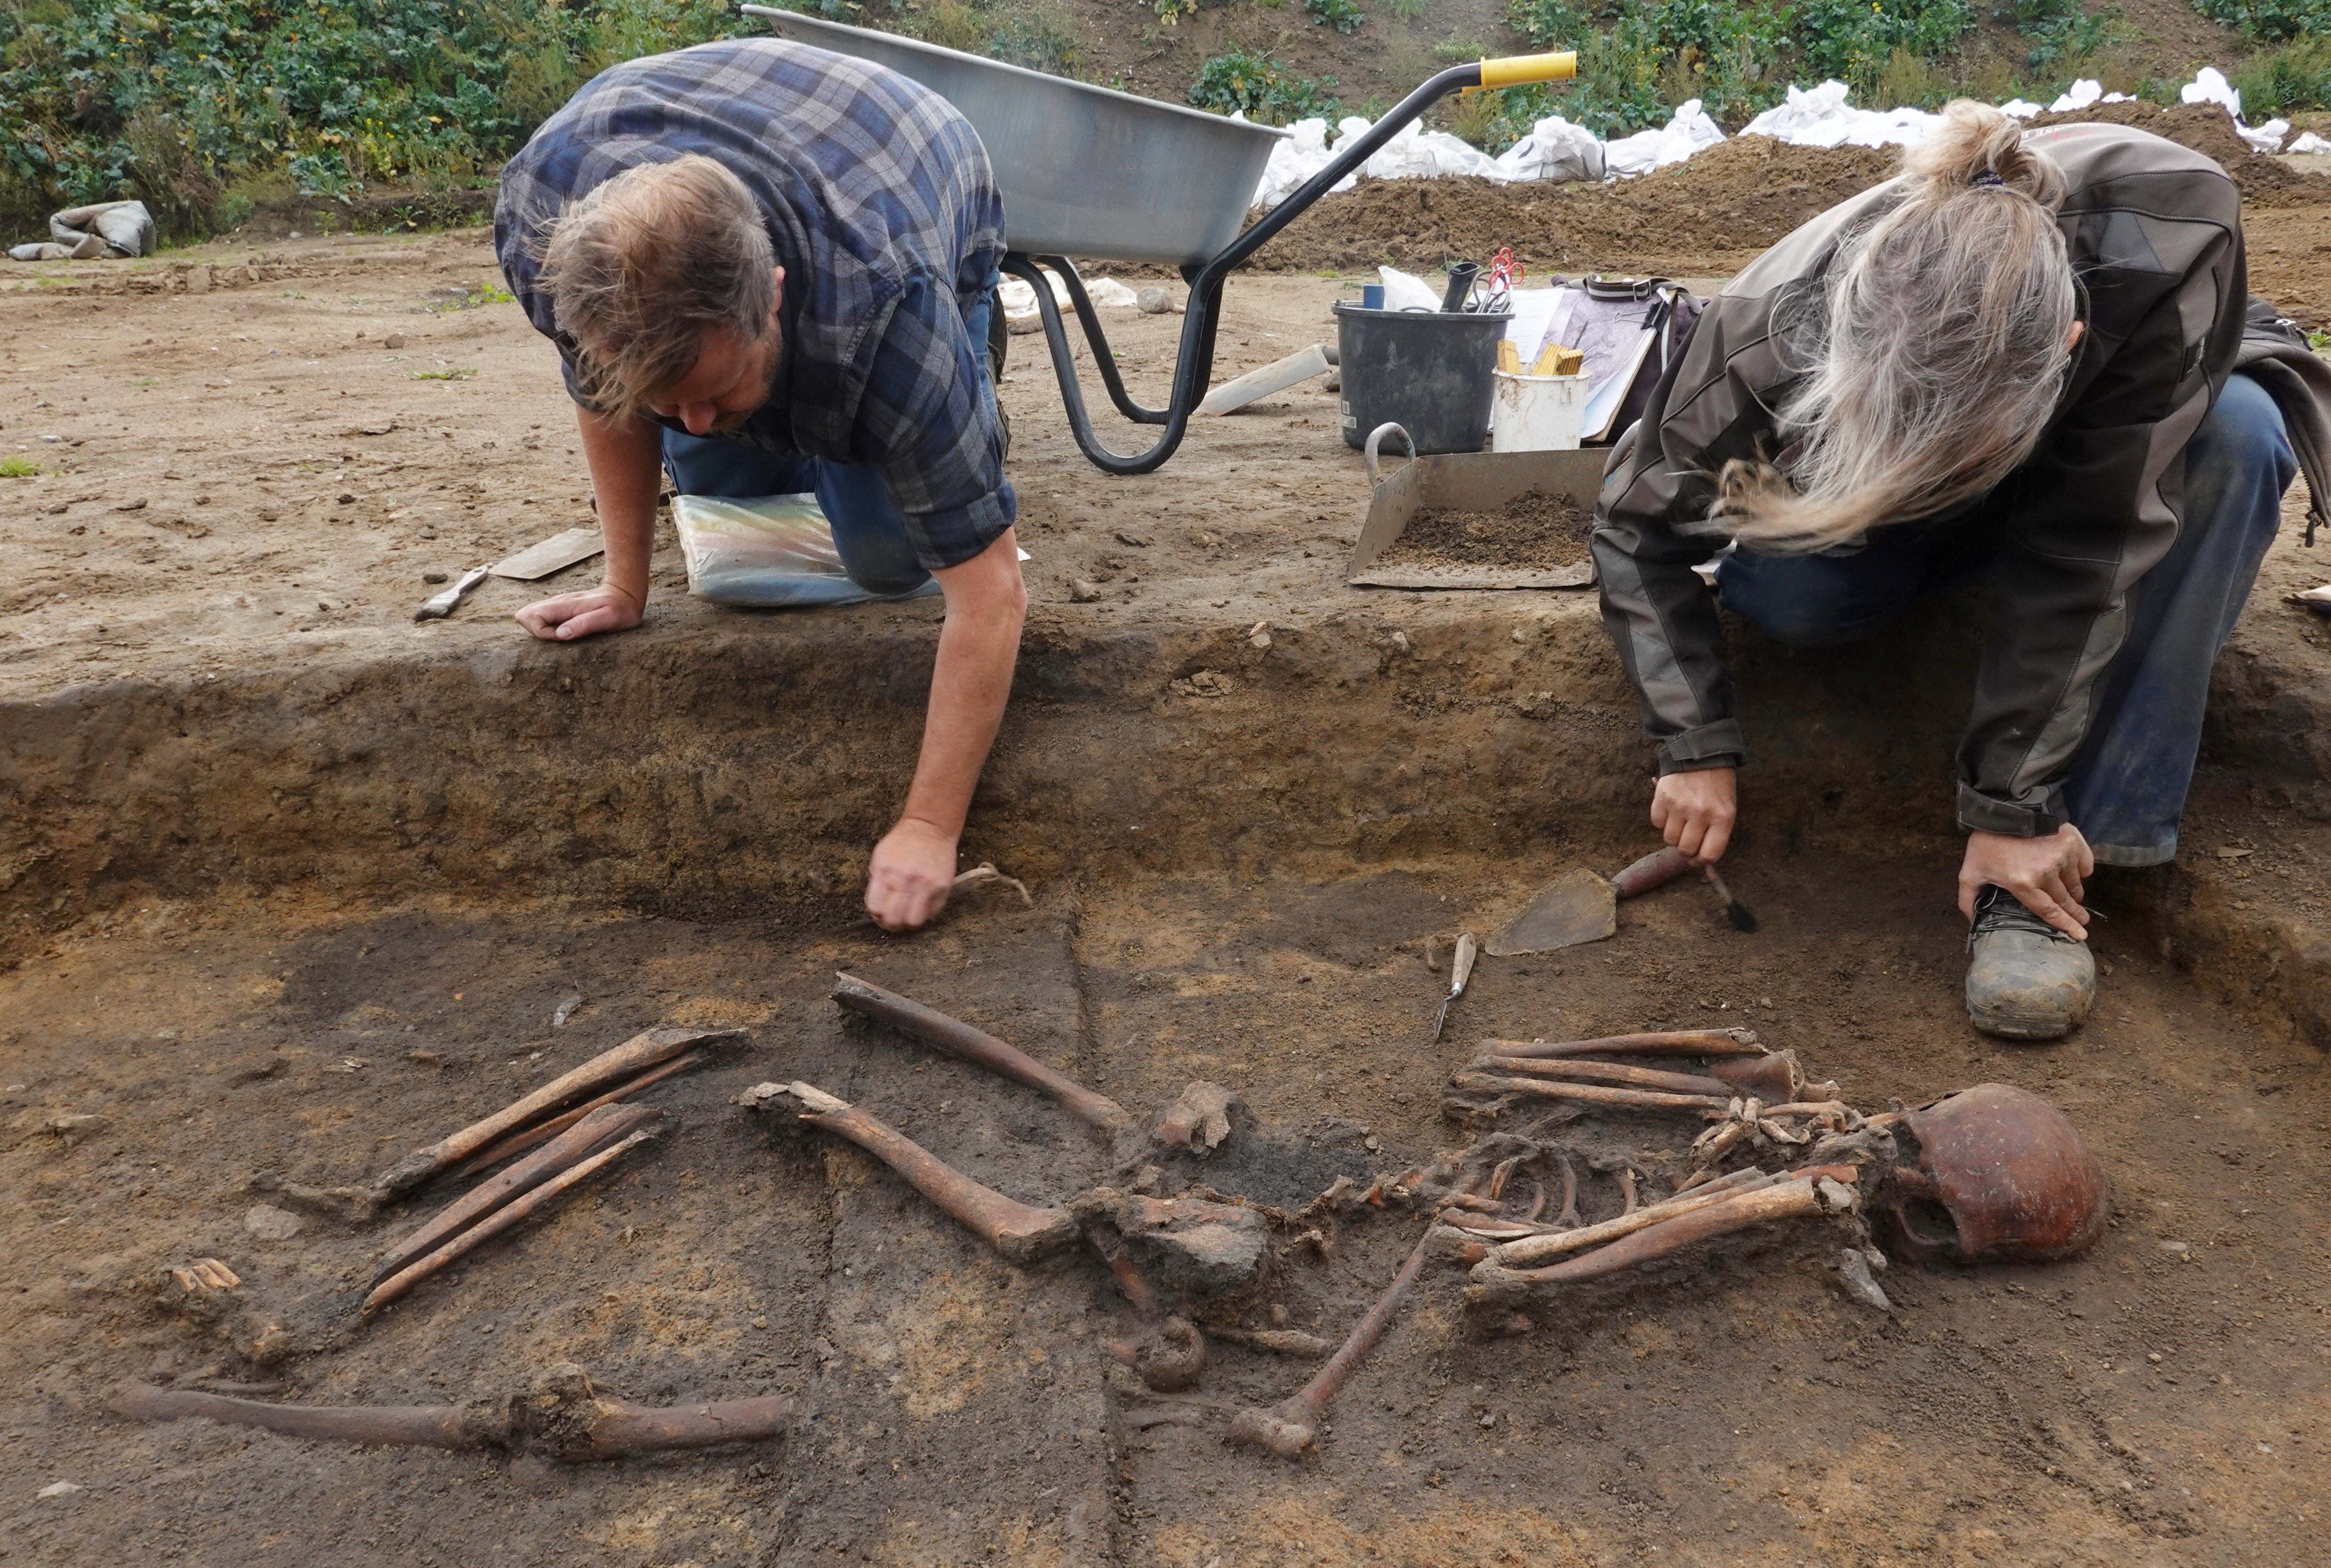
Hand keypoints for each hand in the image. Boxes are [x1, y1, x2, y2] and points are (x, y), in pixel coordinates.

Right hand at [514, 583, 642, 641]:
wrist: (626, 594)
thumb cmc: (621, 609)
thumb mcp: (609, 618)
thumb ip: (585, 624)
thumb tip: (561, 634)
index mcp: (565, 605)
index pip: (532, 617)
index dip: (544, 634)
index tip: (565, 636)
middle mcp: (557, 602)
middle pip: (524, 616)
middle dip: (539, 633)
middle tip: (564, 636)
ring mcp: (557, 605)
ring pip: (530, 617)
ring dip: (543, 632)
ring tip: (567, 634)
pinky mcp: (560, 609)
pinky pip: (541, 619)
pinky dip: (548, 629)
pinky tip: (567, 631)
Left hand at [866, 817, 958, 931]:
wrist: (930, 827)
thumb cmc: (902, 842)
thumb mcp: (880, 857)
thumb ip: (877, 882)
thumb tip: (877, 909)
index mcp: (885, 872)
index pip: (875, 908)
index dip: (876, 915)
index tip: (880, 913)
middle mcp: (905, 880)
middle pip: (893, 919)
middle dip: (891, 924)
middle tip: (893, 920)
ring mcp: (925, 885)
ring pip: (914, 922)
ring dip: (909, 923)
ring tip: (908, 915)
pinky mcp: (942, 887)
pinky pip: (932, 913)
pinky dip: (925, 914)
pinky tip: (922, 905)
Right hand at [1650, 766, 1736, 863]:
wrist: (1701, 753)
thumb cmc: (1717, 784)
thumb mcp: (1726, 808)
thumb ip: (1716, 835)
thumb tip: (1704, 865)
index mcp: (1722, 817)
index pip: (1709, 854)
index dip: (1701, 861)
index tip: (1698, 858)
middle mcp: (1701, 814)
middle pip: (1685, 849)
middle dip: (1686, 849)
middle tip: (1688, 839)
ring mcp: (1679, 806)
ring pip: (1669, 839)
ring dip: (1673, 835)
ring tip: (1681, 821)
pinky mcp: (1662, 798)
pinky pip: (1656, 823)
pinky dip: (1661, 820)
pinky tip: (1671, 809)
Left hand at [1959, 824, 2094, 938]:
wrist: (2005, 808)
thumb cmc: (1987, 841)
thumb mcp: (1970, 871)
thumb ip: (1969, 898)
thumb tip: (1972, 920)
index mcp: (2023, 883)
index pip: (2049, 911)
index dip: (2066, 925)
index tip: (2081, 935)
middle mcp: (2046, 872)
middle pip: (2066, 900)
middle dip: (2075, 912)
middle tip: (2082, 919)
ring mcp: (2062, 857)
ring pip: (2075, 883)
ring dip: (2074, 891)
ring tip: (2070, 893)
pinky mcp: (2073, 843)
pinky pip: (2085, 865)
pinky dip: (2082, 870)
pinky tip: (2074, 871)